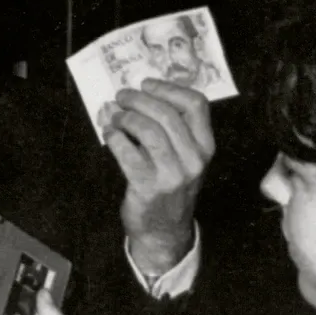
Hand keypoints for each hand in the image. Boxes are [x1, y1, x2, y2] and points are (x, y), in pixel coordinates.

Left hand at [99, 78, 213, 274]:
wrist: (163, 231)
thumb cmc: (169, 186)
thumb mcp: (183, 157)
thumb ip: (170, 128)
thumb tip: (138, 93)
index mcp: (206, 147)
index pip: (196, 104)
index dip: (168, 88)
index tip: (146, 83)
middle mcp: (194, 160)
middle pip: (167, 113)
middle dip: (139, 99)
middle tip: (121, 96)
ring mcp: (172, 174)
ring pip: (148, 130)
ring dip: (125, 117)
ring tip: (114, 116)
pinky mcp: (148, 186)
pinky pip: (127, 152)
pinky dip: (114, 137)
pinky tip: (109, 133)